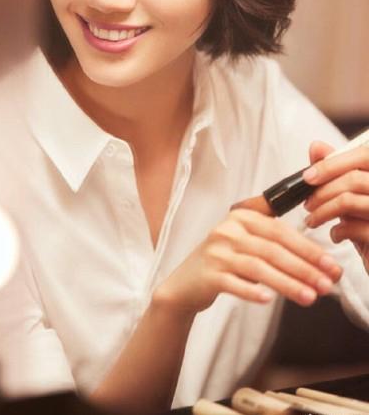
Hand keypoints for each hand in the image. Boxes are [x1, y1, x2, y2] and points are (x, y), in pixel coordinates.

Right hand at [153, 207, 341, 316]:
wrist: (185, 283)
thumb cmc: (224, 261)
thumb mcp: (245, 239)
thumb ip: (273, 237)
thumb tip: (318, 259)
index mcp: (241, 217)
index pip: (280, 231)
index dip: (308, 248)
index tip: (330, 265)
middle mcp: (227, 230)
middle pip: (272, 249)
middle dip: (303, 268)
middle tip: (325, 285)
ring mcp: (216, 252)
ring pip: (257, 267)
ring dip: (286, 283)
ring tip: (308, 297)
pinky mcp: (208, 274)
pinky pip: (233, 283)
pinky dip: (252, 291)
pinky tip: (269, 300)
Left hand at [304, 141, 368, 273]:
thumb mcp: (353, 197)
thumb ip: (337, 170)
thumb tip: (316, 146)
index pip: (364, 154)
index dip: (332, 163)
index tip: (308, 176)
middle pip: (354, 178)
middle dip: (322, 190)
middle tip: (307, 203)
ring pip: (349, 201)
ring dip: (322, 211)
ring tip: (312, 220)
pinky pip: (354, 227)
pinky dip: (337, 231)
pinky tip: (336, 235)